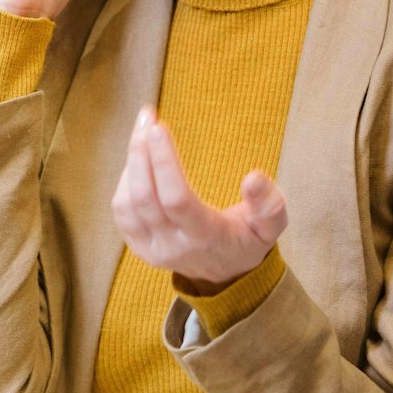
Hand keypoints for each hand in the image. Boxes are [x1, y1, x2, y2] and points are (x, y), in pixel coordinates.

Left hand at [111, 107, 287, 290]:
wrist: (227, 275)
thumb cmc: (248, 240)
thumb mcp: (271, 227)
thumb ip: (269, 205)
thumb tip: (254, 177)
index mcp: (207, 238)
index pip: (177, 199)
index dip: (164, 163)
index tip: (160, 127)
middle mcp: (174, 246)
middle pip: (145, 198)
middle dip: (141, 152)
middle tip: (147, 117)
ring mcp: (153, 249)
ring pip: (127, 204)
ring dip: (131, 163)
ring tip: (143, 132)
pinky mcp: (139, 247)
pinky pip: (122, 213)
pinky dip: (124, 182)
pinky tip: (138, 160)